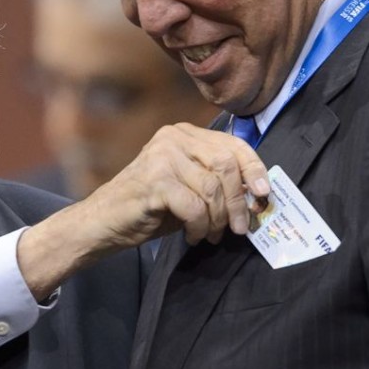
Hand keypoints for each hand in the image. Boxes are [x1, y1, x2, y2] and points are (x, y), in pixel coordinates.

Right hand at [84, 122, 269, 245]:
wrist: (104, 221)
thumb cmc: (150, 205)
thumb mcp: (188, 185)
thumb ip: (216, 179)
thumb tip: (257, 193)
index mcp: (183, 132)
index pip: (232, 144)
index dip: (254, 168)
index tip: (263, 194)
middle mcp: (173, 137)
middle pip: (226, 164)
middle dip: (238, 201)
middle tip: (239, 227)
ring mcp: (162, 157)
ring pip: (212, 189)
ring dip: (218, 219)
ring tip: (210, 234)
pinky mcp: (155, 181)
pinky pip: (195, 207)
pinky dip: (199, 226)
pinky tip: (192, 235)